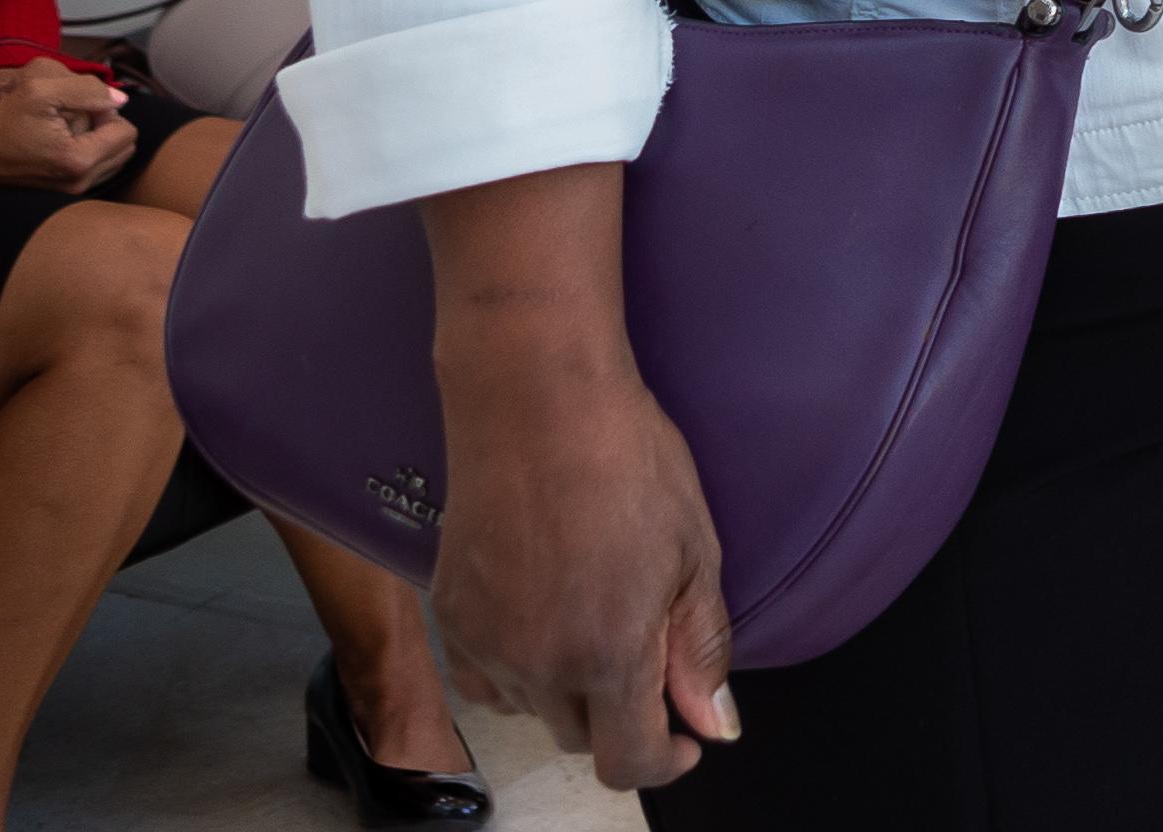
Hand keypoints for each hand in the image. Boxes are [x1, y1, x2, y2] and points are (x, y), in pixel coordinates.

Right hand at [0, 61, 138, 191]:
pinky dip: (79, 152)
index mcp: (78, 161)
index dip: (103, 110)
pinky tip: (52, 143)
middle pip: (121, 146)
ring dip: (91, 139)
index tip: (73, 107)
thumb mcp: (38, 86)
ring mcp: (68, 193)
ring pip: (107, 157)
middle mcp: (78, 184)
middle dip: (101, 127)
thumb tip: (121, 101)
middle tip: (66, 117)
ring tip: (57, 131)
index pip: (126, 130)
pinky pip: (89, 168)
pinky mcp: (57, 194)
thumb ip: (88, 88)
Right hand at [422, 170, 732, 790]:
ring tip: (596, 615)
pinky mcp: (449, 616)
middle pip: (579, 736)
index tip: (688, 734)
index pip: (628, 760)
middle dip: (621, 715)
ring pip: (532, 707)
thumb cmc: (629, 462)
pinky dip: (517, 668)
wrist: (533, 402)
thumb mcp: (695, 552)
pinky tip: (543, 618)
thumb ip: (700, 648)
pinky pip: (485, 677)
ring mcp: (484, 644)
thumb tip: (713, 723)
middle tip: (650, 653)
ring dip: (568, 688)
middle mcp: (536, 666)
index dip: (667, 757)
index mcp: (607, 656)